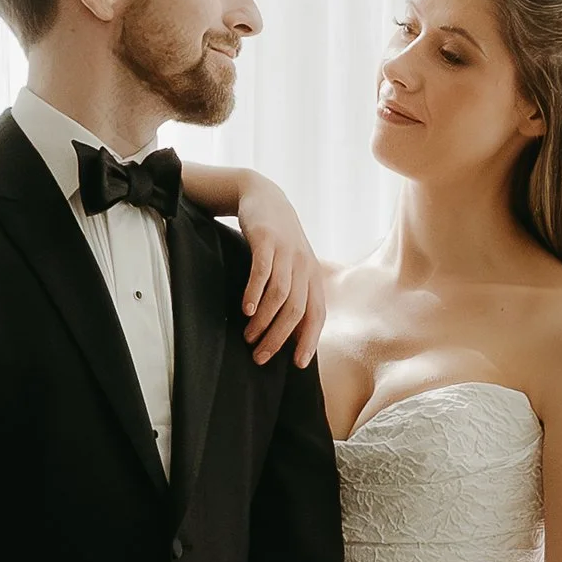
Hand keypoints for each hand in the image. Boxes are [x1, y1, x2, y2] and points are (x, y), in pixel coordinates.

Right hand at [231, 176, 325, 365]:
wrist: (263, 197)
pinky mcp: (266, 240)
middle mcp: (304, 266)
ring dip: (263, 321)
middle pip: (296, 310)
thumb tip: (287, 334)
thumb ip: (293, 294)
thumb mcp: (291, 266)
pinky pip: (263, 271)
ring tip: (248, 337)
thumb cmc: (276, 240)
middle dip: (278, 338)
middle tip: (260, 357)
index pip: (316, 314)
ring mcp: (286, 252)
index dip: (309, 340)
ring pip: (280, 295)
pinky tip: (245, 310)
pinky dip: (255, 293)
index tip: (297, 364)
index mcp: (313, 276)